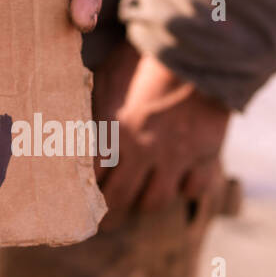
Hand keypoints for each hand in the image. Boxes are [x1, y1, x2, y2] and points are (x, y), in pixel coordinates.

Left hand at [92, 40, 229, 226]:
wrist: (195, 50)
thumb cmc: (143, 58)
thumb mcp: (107, 77)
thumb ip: (93, 105)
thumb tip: (71, 121)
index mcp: (112, 131)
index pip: (91, 177)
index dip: (82, 194)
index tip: (75, 205)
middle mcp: (140, 151)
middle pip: (119, 198)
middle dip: (108, 216)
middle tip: (102, 226)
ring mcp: (173, 156)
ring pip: (155, 201)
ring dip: (145, 203)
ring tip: (139, 203)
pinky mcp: (204, 155)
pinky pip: (193, 189)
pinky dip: (186, 189)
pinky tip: (180, 183)